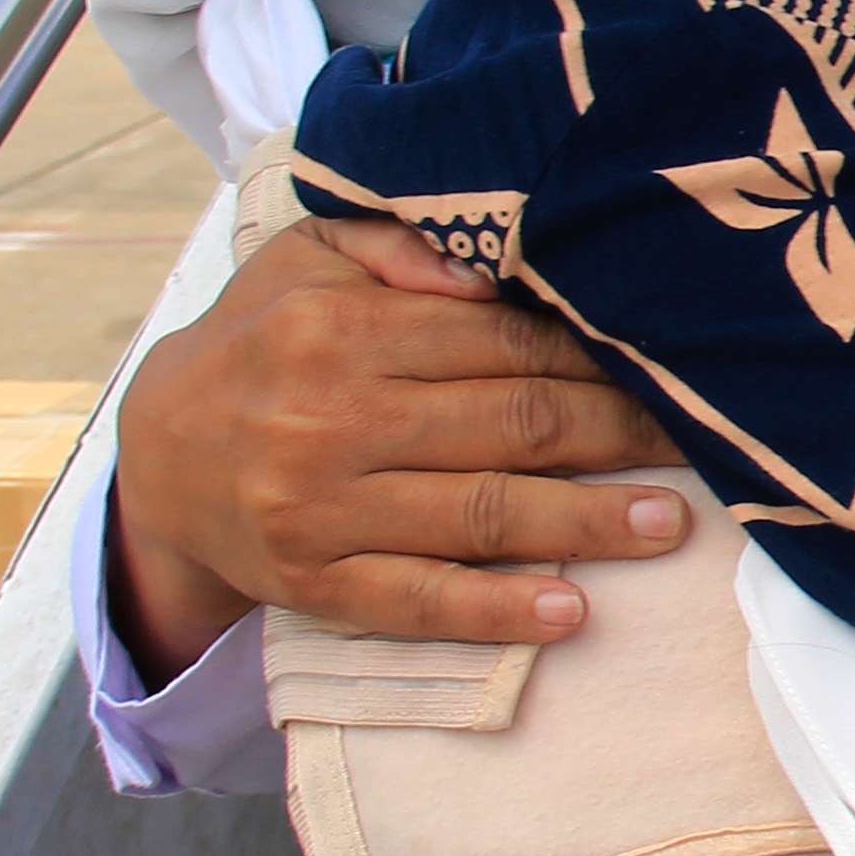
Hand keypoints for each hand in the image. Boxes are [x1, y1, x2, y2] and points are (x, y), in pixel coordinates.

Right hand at [109, 215, 684, 679]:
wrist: (157, 456)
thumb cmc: (260, 342)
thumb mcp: (304, 261)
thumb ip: (394, 245)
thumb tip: (484, 260)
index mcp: (341, 328)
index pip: (500, 341)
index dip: (592, 356)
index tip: (664, 366)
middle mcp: (334, 418)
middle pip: (511, 424)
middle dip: (616, 434)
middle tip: (697, 442)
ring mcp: (325, 509)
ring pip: (482, 514)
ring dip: (588, 522)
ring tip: (669, 524)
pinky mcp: (317, 583)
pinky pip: (421, 600)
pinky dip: (500, 609)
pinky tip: (571, 611)